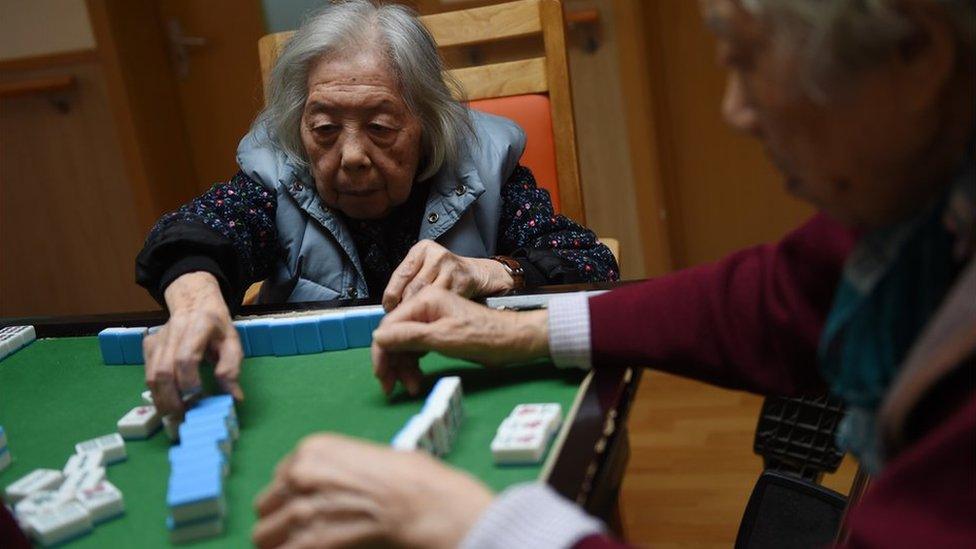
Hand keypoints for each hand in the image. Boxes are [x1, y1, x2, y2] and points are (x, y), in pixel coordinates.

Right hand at [143, 271, 243, 416]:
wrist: (194, 303)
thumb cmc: (216, 326)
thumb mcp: (232, 341)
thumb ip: (232, 368)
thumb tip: (234, 398)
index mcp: (198, 327)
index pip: (186, 358)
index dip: (189, 382)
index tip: (199, 399)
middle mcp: (172, 332)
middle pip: (164, 371)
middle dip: (172, 399)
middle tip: (185, 416)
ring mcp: (156, 339)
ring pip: (152, 375)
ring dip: (162, 400)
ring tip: (176, 414)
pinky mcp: (147, 347)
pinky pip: (148, 373)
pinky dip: (156, 392)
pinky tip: (168, 401)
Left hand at [253, 433, 493, 548]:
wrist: (419, 501)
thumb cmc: (403, 477)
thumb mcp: (359, 455)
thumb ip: (327, 470)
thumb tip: (316, 493)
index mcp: (309, 449)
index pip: (279, 477)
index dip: (293, 495)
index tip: (310, 505)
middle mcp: (298, 475)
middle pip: (265, 505)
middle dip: (281, 518)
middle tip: (304, 529)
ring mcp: (301, 509)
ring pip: (263, 535)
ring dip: (282, 541)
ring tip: (303, 542)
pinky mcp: (310, 540)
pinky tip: (314, 548)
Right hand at [371, 287, 548, 395]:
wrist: (515, 341)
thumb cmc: (486, 336)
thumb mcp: (444, 338)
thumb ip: (410, 336)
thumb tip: (378, 337)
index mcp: (425, 301)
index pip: (389, 327)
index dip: (382, 352)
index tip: (382, 376)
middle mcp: (426, 308)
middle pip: (395, 337)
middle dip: (392, 363)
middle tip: (392, 387)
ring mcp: (432, 321)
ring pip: (405, 346)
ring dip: (404, 368)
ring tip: (412, 387)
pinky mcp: (439, 334)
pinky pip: (417, 349)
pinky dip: (414, 365)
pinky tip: (417, 379)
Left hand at [382, 240, 513, 310]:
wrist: (474, 273)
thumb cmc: (444, 272)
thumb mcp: (423, 267)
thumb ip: (407, 280)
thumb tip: (390, 304)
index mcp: (422, 250)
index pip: (401, 274)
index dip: (391, 295)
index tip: (389, 306)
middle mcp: (437, 256)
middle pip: (413, 288)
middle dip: (405, 306)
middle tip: (401, 317)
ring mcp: (451, 269)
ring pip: (428, 297)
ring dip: (419, 311)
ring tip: (415, 318)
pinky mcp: (462, 283)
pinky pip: (442, 303)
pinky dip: (434, 313)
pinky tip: (432, 317)